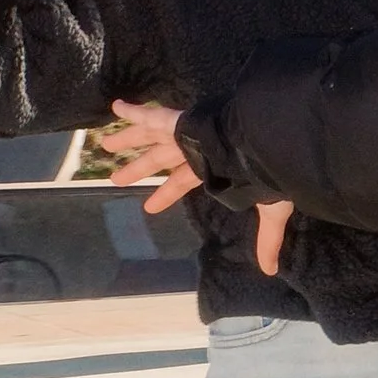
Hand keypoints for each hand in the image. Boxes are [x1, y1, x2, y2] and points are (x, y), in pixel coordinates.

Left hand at [95, 102, 292, 274]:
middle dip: (139, 169)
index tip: (149, 208)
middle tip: (116, 179)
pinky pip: (150, 115)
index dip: (166, 194)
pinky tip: (115, 107)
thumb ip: (266, 239)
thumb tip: (271, 271)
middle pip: (159, 160)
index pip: (183, 182)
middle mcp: (195, 149)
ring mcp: (184, 135)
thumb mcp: (269, 211)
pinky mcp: (178, 122)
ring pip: (149, 138)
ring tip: (105, 146)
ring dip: (128, 141)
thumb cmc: (263, 177)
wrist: (262, 147)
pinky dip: (133, 111)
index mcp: (212, 167)